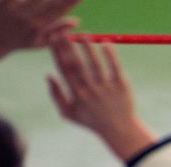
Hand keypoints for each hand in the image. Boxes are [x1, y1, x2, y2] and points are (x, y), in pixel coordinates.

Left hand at [0, 0, 81, 70]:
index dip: (71, 2)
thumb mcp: (41, 41)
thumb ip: (59, 30)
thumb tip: (77, 21)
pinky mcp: (4, 1)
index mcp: (38, 28)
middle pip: (49, 1)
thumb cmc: (22, 40)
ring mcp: (15, 8)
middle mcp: (27, 18)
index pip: (59, 11)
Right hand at [46, 33, 158, 161]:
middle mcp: (90, 91)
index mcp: (77, 96)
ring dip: (88, 47)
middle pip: (77, 64)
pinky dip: (110, 53)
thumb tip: (48, 74)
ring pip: (95, 63)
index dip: (57, 53)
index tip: (52, 39)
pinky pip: (114, 66)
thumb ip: (57, 96)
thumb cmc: (91, 120)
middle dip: (69, 46)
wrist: (119, 130)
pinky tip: (104, 42)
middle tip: (64, 32)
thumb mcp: (69, 113)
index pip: (64, 69)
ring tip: (84, 35)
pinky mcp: (121, 85)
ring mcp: (106, 88)